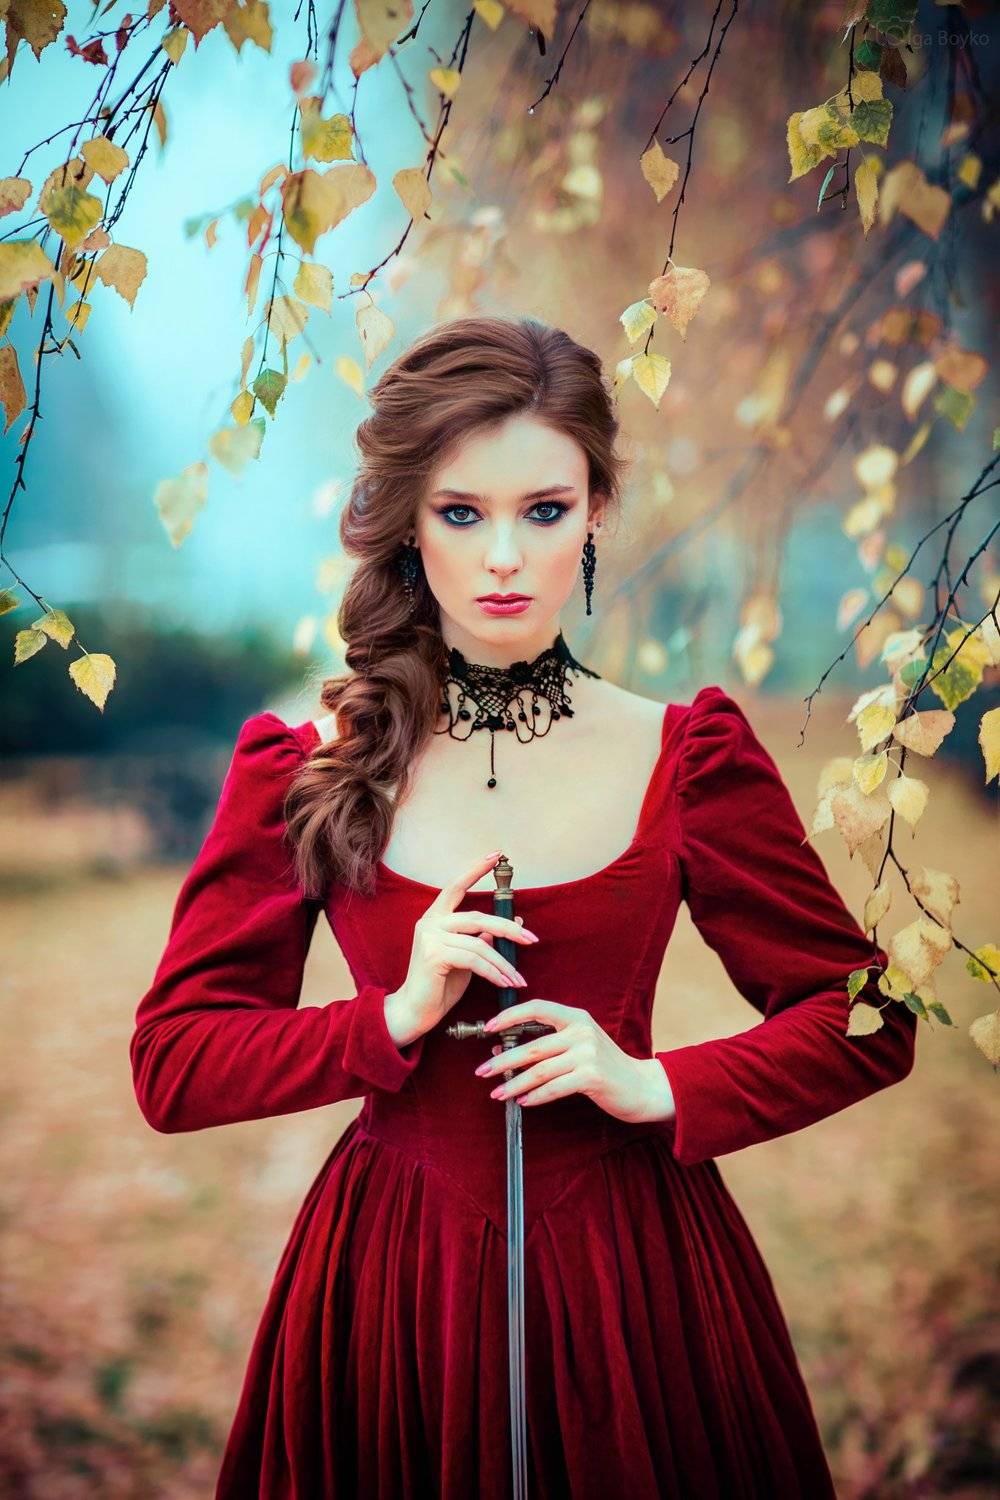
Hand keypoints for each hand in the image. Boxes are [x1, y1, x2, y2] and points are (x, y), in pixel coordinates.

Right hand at [386, 851, 539, 1047]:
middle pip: (477, 917)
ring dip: (504, 963)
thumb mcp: (467, 959)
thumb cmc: (441, 985)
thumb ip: (483, 939)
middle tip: (531, 940)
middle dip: (508, 929)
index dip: (475, 870)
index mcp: (436, 918)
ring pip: (479, 943)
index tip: (495, 855)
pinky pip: (474, 960)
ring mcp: (430, 937)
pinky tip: (504, 983)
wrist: (416, 1011)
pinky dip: (493, 972)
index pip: (456, 887)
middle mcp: (430, 922)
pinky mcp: (434, 955)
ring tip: (518, 979)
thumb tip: (514, 923)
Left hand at [474, 999, 676, 1125]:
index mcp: (577, 1017)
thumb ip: (546, 1044)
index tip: (489, 1028)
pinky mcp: (591, 1077)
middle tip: (483, 1071)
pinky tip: (523, 1101)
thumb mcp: (579, 1045)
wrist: (642, 1086)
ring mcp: (588, 1054)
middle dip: (503, 1060)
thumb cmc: (605, 1066)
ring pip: (539, 1070)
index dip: (510, 1016)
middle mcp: (581, 1031)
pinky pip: (554, 1088)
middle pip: (532, 1046)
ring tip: (498, 1092)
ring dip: (514, 1083)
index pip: (537, 1008)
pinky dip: (535, 1096)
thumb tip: (503, 1049)